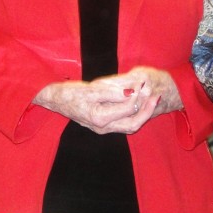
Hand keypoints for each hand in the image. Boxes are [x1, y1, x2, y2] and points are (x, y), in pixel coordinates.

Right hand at [33, 66, 177, 134]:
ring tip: (152, 99)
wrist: (56, 100)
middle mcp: (103, 128)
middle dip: (148, 110)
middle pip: (133, 124)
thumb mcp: (90, 89)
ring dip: (143, 113)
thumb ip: (111, 92)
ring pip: (130, 126)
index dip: (138, 96)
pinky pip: (123, 123)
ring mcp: (103, 129)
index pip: (127, 109)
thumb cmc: (70, 93)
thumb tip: (131, 92)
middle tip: (157, 95)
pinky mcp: (103, 125)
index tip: (145, 83)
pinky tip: (139, 103)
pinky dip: (134, 114)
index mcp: (100, 118)